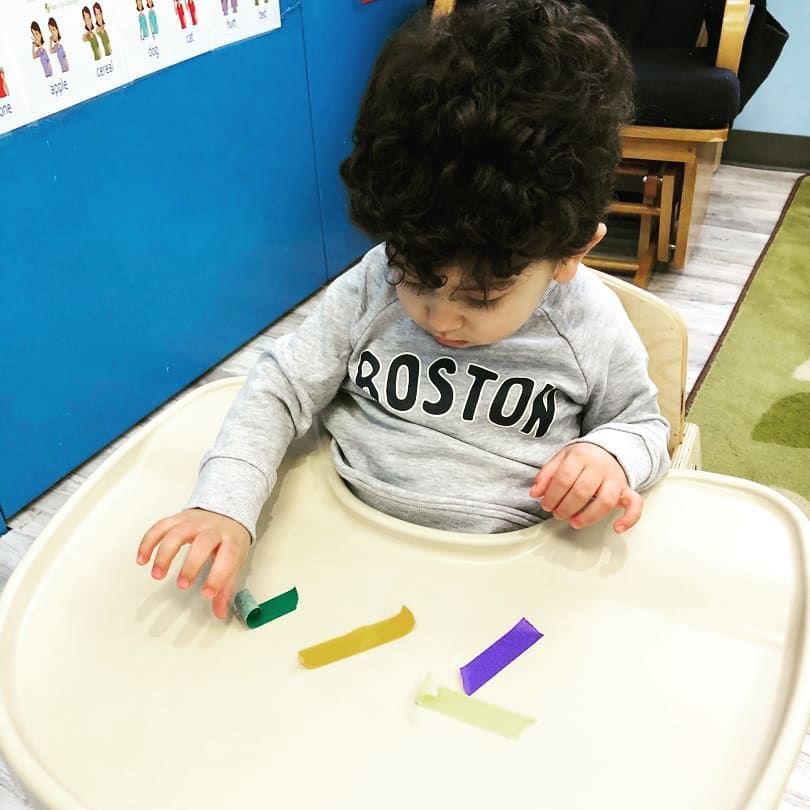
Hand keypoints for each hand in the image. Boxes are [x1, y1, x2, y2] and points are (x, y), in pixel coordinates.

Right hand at [136, 508, 250, 618]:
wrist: (226, 512)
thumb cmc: (229, 540)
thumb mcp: (235, 562)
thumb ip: (226, 587)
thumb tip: (220, 613)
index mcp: (231, 541)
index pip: (228, 557)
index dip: (218, 576)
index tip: (207, 594)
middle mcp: (212, 529)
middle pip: (203, 543)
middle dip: (191, 565)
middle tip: (182, 585)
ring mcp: (194, 523)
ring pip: (177, 533)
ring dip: (164, 554)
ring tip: (157, 575)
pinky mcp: (178, 519)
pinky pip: (160, 527)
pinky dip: (148, 542)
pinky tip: (142, 560)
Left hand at [529, 442, 642, 533]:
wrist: (609, 450)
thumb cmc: (583, 458)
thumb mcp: (561, 458)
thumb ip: (546, 474)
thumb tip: (535, 493)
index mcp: (581, 456)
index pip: (564, 478)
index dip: (552, 495)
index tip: (546, 504)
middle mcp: (600, 466)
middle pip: (582, 492)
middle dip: (566, 507)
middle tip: (557, 513)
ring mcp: (615, 479)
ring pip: (605, 501)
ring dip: (588, 517)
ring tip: (574, 522)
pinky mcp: (627, 489)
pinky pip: (634, 504)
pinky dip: (629, 519)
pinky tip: (617, 528)